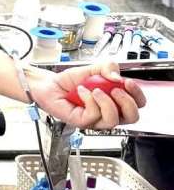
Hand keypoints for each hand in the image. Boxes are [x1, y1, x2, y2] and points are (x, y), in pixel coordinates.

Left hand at [31, 62, 145, 129]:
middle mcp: (108, 112)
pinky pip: (93, 115)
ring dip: (107, 102)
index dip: (138, 94)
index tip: (128, 82)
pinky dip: (89, 100)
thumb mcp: (93, 69)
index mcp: (116, 100)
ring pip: (113, 120)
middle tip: (115, 88)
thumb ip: (108, 67)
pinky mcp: (82, 122)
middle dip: (127, 102)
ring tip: (96, 90)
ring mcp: (95, 119)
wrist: (50, 85)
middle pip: (132, 117)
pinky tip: (82, 91)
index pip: (138, 104)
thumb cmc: (70, 81)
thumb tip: (117, 77)